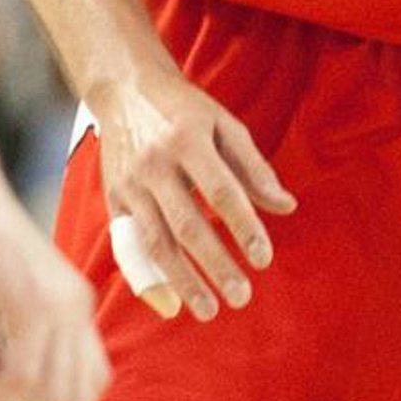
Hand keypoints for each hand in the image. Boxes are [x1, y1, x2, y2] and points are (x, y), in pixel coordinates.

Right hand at [91, 69, 295, 322]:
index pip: (220, 191)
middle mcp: (154, 164)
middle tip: (242, 296)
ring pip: (156, 242)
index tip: (263, 259)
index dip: (243, 227)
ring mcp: (130, 184)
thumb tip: (286, 207)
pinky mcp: (114, 200)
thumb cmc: (184, 111)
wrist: (124, 90)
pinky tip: (170, 303)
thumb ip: (254, 167)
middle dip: (215, 265)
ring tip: (209, 310)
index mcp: (187, 139)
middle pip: (186, 224)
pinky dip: (148, 278)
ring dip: (182, 281)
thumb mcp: (224, 125)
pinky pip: (130, 246)